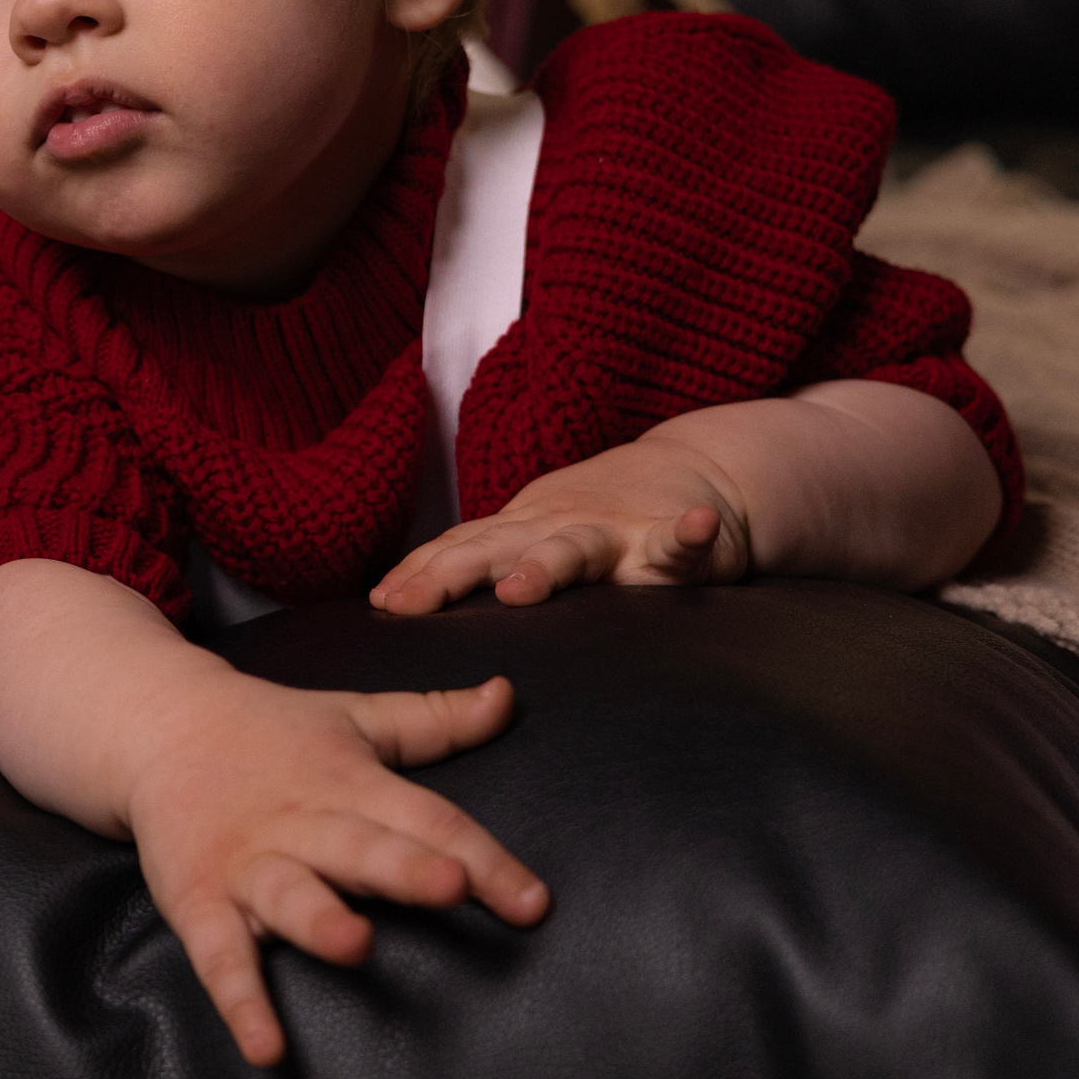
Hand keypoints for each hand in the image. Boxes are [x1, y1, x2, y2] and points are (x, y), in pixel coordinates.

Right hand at [125, 669, 549, 1065]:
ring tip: (353, 945)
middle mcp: (301, 822)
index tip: (531, 902)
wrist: (156, 725)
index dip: (482, 858)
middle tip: (449, 887)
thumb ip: (434, 719)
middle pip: (358, 847)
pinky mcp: (198, 900)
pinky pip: (219, 955)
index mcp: (348, 781)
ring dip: (318, 918)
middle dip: (403, 867)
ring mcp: (247, 864)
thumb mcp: (353, 716)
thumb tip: (510, 697)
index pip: (426, 818)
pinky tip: (266, 1047)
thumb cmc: (271, 734)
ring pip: (286, 893)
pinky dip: (240, 1001)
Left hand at [370, 434, 752, 615]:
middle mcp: (558, 528)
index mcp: (522, 531)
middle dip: (450, 576)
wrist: (694, 474)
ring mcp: (616, 533)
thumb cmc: (595, 519)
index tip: (380, 601)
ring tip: (519, 588)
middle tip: (411, 604)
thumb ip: (479, 559)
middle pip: (495, 550)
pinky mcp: (674, 541)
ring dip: (545, 566)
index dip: (419, 572)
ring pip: (575, 550)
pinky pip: (683, 541)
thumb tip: (396, 598)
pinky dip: (691, 533)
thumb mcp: (530, 532)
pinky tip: (698, 526)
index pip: (458, 549)